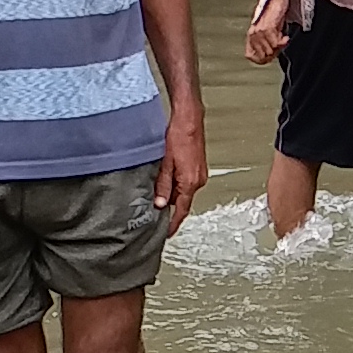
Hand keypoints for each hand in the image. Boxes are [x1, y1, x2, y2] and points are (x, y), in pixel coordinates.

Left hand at [156, 97, 207, 223]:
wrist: (189, 118)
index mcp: (190, 182)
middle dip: (168, 206)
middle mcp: (198, 180)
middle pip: (181, 201)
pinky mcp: (197, 167)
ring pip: (182, 191)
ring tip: (156, 188)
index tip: (166, 233)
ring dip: (171, 192)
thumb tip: (160, 204)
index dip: (172, 224)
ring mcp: (199, 174)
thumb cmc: (178, 135)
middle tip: (152, 209)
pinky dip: (175, 183)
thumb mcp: (164, 163)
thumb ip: (162, 185)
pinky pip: (185, 182)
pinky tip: (165, 176)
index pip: (181, 210)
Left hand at [243, 10, 289, 64]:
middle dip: (274, 53)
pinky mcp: (267, 29)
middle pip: (263, 56)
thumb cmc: (274, 13)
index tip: (270, 57)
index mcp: (251, 35)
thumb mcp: (268, 31)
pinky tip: (285, 37)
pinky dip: (282, 42)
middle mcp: (253, 34)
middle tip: (279, 45)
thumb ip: (267, 43)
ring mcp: (259, 32)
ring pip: (270, 51)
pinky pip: (275, 44)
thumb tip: (271, 55)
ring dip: (279, 46)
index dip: (261, 59)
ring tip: (282, 38)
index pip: (250, 55)